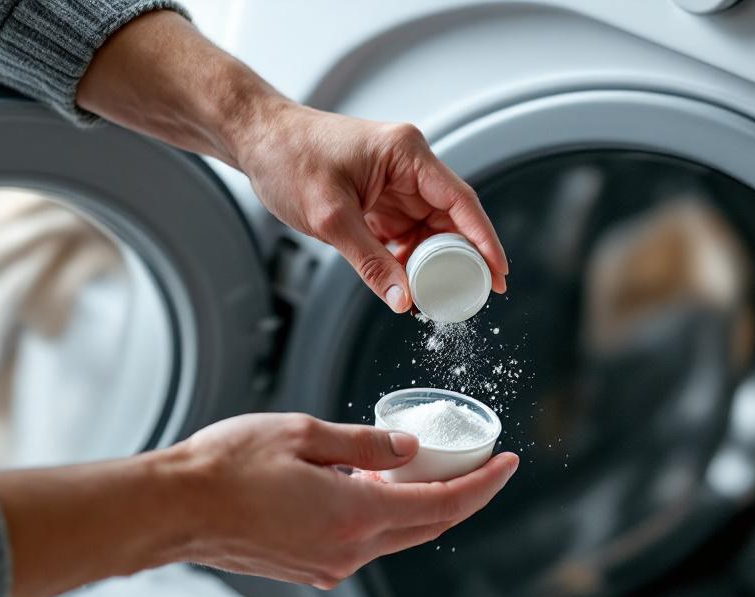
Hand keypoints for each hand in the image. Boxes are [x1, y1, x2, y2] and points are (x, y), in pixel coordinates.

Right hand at [0, 413, 517, 596]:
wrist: (172, 510)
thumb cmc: (224, 467)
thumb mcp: (303, 432)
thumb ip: (364, 443)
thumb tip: (410, 449)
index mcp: (355, 514)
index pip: (443, 503)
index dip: (483, 482)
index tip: (508, 461)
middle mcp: (349, 549)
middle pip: (429, 525)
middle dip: (463, 493)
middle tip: (482, 461)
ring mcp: (330, 564)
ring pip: (398, 534)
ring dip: (418, 502)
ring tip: (422, 462)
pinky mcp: (310, 567)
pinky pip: (365, 541)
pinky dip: (383, 513)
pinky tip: (372, 482)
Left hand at [76, 11, 507, 313]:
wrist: (256, 140)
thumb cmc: (288, 157)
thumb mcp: (330, 216)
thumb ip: (370, 262)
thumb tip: (403, 300)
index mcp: (407, 154)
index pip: (461, 201)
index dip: (485, 240)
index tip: (498, 273)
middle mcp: (408, 166)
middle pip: (451, 218)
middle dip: (461, 258)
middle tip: (471, 296)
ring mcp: (395, 183)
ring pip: (430, 230)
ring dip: (433, 263)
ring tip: (439, 296)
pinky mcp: (380, 200)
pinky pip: (406, 235)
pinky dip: (409, 260)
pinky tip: (410, 284)